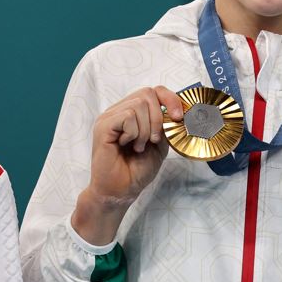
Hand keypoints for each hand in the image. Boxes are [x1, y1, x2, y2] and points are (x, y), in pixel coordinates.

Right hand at [71, 86, 183, 244]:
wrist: (121, 191)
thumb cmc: (137, 170)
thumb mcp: (160, 145)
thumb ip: (166, 126)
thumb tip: (176, 112)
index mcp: (132, 112)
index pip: (153, 91)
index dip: (170, 99)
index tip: (179, 117)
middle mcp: (119, 110)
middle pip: (147, 94)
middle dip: (158, 119)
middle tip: (153, 140)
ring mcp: (109, 117)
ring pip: (138, 105)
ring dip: (145, 130)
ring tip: (138, 147)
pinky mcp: (103, 126)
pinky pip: (127, 116)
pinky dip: (134, 133)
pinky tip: (127, 145)